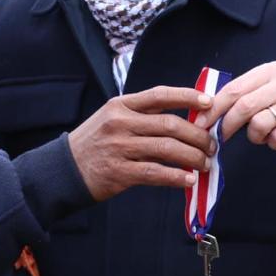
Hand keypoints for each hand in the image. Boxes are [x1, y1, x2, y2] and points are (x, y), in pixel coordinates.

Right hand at [68, 86, 214, 200]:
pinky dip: (176, 177)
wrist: (64, 169)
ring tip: (205, 163)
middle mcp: (120, 123)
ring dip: (192, 157)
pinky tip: (189, 180)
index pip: (160, 95)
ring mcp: (119, 147)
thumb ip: (142, 116)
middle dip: (198, 135)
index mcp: (121, 105)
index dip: (187, 96)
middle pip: (169, 124)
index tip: (209, 103)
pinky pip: (155, 173)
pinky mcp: (119, 172)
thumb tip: (185, 120)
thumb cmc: (95, 143)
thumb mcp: (112, 118)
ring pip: (166, 149)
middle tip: (212, 145)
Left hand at [194, 62, 275, 153]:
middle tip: (221, 138)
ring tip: (261, 135)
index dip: (214, 108)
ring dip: (254, 136)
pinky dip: (271, 143)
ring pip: (260, 124)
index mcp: (270, 71)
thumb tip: (204, 113)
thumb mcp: (264, 92)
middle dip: (227, 125)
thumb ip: (239, 97)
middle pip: (244, 106)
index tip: (201, 123)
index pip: (234, 89)